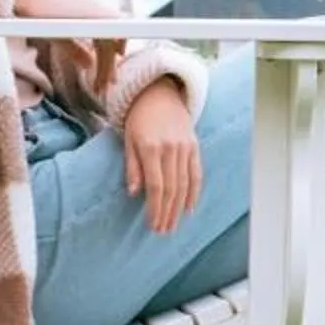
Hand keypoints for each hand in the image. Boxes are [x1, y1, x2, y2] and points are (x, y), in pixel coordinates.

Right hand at [12, 0, 120, 95]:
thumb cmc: (41, 16)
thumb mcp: (63, 36)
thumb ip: (77, 49)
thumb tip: (90, 64)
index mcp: (93, 17)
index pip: (108, 42)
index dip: (109, 62)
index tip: (109, 81)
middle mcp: (98, 14)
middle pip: (110, 46)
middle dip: (108, 69)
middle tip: (105, 90)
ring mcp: (97, 13)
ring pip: (109, 46)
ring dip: (106, 68)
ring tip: (101, 88)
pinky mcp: (91, 15)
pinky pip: (105, 40)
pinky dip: (104, 59)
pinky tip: (100, 72)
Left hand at [124, 79, 202, 236]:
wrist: (159, 93)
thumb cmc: (138, 118)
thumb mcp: (128, 140)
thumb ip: (132, 166)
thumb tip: (134, 193)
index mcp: (151, 148)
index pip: (156, 186)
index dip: (155, 208)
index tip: (152, 225)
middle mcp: (171, 149)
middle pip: (172, 189)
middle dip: (167, 213)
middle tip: (162, 231)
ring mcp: (185, 147)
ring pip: (185, 184)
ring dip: (179, 208)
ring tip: (173, 225)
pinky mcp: (194, 146)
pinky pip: (197, 173)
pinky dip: (194, 192)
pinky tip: (189, 208)